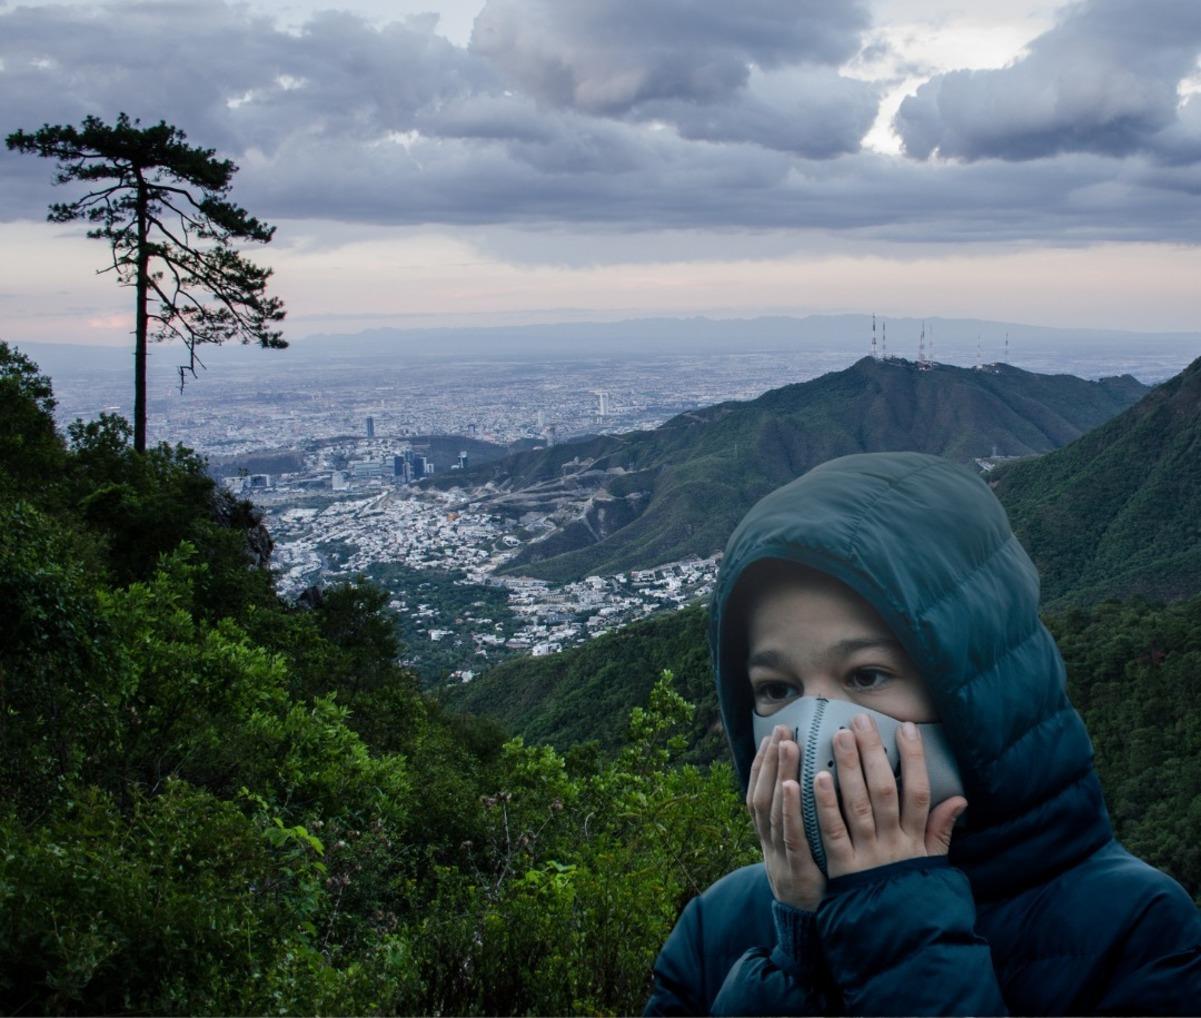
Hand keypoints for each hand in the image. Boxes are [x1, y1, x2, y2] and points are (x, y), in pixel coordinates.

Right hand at [747, 724, 824, 911]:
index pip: (761, 790)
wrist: (808, 927)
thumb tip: (819, 780)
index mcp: (771, 833)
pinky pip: (789, 833)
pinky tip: (791, 784)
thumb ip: (805, 818)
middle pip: (763, 792)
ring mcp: (779, 853)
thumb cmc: (813, 879)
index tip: (774, 734)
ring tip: (786, 744)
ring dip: (777, 773)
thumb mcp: (804, 846)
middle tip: (781, 729)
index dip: (764, 762)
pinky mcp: (795, 867)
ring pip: (772, 807)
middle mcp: (769, 839)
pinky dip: (788, 808)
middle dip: (770, 759)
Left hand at [815, 713, 967, 879]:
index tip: (907, 727)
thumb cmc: (912, 895)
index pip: (919, 791)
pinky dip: (825, 805)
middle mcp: (894, 844)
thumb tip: (961, 798)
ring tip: (838, 736)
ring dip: (848, 769)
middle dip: (872, 753)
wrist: (897, 942)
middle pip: (884, 791)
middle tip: (859, 720)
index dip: (914, 759)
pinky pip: (834, 832)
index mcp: (916, 840)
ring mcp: (868, 855)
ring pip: (858, 805)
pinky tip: (816, 779)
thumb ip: (941, 831)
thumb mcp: (932, 865)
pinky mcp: (843, 869)